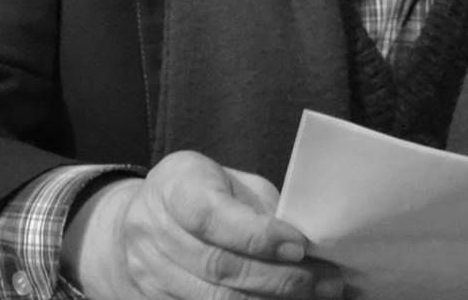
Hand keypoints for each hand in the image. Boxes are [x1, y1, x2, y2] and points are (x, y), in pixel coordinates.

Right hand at [62, 150, 342, 299]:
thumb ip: (260, 206)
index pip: (214, 217)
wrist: (142, 216)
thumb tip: (308, 238)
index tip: (301, 245)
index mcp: (175, 187)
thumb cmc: (200, 189)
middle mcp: (154, 233)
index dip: (259, 236)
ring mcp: (150, 275)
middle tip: (325, 280)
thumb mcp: (228, 180)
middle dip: (279, 278)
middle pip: (219, 267)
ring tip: (315, 295)